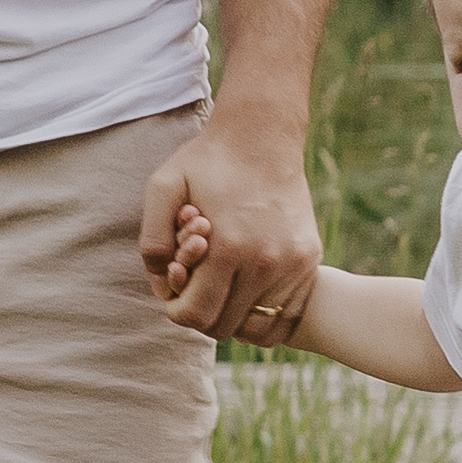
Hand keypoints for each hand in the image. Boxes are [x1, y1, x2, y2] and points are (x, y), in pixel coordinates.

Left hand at [144, 104, 325, 342]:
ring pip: (257, 323)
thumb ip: (152, 240)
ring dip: (234, 313)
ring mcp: (293, 264)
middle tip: (197, 288)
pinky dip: (262, 307)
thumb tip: (161, 283)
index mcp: (229, 249)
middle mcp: (266, 263)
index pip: (199, 316)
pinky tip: (247, 285)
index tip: (176, 295)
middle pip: (226, 326)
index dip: (179, 312)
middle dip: (203, 314)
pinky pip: (285, 310)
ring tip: (223, 285)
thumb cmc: (208, 161)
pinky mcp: (309, 259)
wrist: (263, 136)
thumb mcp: (162, 187)